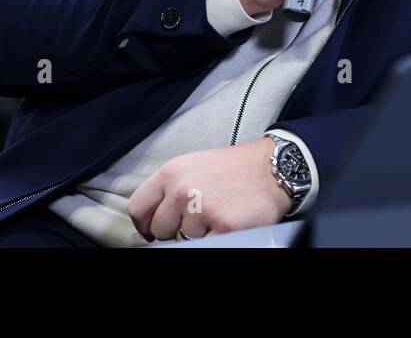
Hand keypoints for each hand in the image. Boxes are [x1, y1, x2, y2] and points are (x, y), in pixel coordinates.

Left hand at [126, 137, 291, 240]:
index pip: (138, 208)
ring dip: (199, 233)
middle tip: (197, 218)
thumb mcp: (193, 165)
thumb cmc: (234, 168)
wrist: (273, 168)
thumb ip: (170, 187)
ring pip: (184, 240)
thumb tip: (153, 215)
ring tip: (217, 214)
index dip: (145, 224)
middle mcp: (183, 190)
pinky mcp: (223, 227)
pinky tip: (226, 222)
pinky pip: (205, 246)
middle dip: (176, 229)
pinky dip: (216, 238)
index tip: (153, 230)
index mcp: (172, 172)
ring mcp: (202, 209)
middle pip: (159, 229)